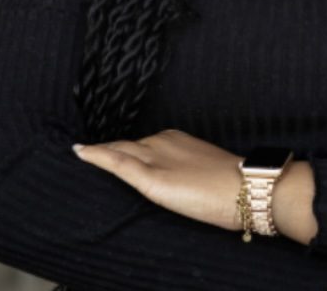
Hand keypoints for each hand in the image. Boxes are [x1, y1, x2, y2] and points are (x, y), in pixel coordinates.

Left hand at [73, 129, 242, 230]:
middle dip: (105, 149)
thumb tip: (178, 184)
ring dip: (98, 153)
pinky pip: (118, 163)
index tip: (106, 151)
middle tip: (83, 152)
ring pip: (118, 152)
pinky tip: (81, 152)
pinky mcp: (152, 178)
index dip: (120, 149)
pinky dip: (97, 156)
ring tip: (79, 154)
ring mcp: (156, 157)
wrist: (247, 188)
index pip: (139, 145)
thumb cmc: (233, 186)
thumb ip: (184, 173)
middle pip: (124, 145)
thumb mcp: (203, 172)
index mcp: (175, 139)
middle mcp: (162, 141)